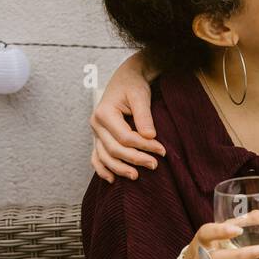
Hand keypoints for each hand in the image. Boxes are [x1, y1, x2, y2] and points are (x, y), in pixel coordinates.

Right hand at [90, 52, 164, 182]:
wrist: (125, 79)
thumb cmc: (133, 85)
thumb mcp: (140, 95)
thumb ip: (144, 115)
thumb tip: (150, 137)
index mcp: (104, 113)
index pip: (125, 138)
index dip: (144, 146)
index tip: (162, 150)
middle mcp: (96, 124)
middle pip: (114, 150)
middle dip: (135, 159)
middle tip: (155, 165)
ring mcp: (96, 133)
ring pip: (104, 157)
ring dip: (120, 169)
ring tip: (136, 176)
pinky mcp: (99, 137)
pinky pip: (97, 157)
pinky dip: (102, 169)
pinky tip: (112, 180)